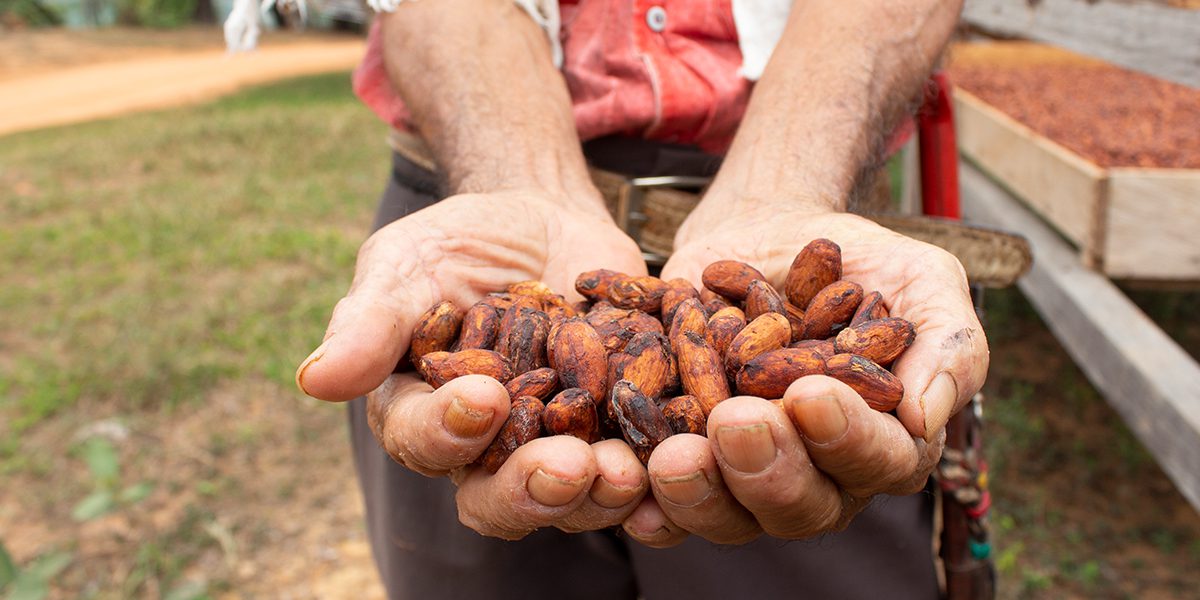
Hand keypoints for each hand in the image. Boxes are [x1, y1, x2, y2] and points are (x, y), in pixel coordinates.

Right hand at [297, 190, 651, 538]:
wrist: (546, 221)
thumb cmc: (460, 241)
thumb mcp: (410, 263)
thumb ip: (372, 321)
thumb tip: (312, 380)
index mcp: (424, 415)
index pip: (425, 442)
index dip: (447, 432)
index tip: (481, 397)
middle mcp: (488, 450)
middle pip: (499, 496)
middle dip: (532, 489)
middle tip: (569, 467)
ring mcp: (559, 445)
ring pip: (574, 497)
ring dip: (602, 494)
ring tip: (629, 470)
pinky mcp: (622, 428)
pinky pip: (643, 465)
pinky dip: (661, 471)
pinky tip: (686, 458)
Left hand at [623, 203, 986, 545]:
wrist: (770, 231)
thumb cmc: (861, 262)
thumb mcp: (923, 281)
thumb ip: (948, 343)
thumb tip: (926, 419)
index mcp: (883, 444)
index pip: (879, 464)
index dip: (848, 439)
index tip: (811, 395)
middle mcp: (815, 474)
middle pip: (800, 507)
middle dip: (768, 471)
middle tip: (737, 421)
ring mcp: (743, 473)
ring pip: (726, 516)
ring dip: (700, 494)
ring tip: (675, 456)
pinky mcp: (681, 452)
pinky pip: (659, 497)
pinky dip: (640, 493)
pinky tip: (624, 474)